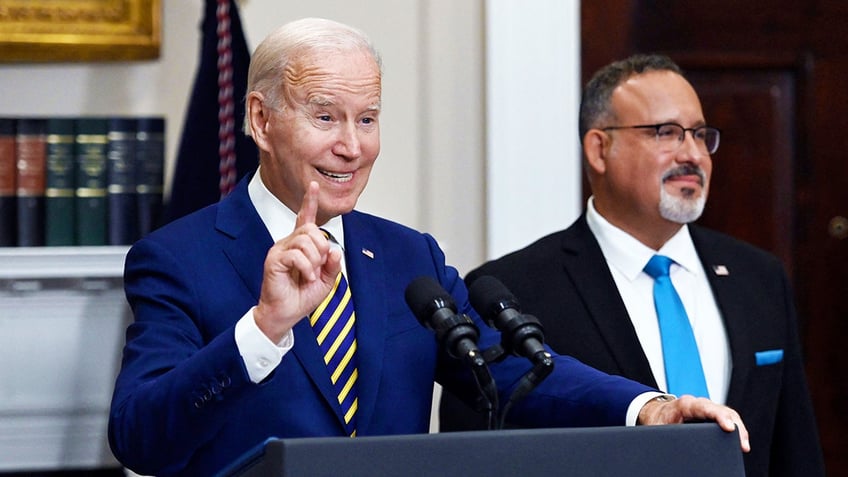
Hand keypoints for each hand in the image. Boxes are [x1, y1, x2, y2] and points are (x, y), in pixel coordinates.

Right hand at [254, 181, 342, 341]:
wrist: (285, 314)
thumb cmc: (301, 297)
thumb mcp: (326, 280)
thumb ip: (332, 264)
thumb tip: (334, 249)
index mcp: (301, 245)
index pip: (305, 218)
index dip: (310, 201)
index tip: (314, 185)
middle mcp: (288, 243)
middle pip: (311, 229)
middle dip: (322, 248)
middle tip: (319, 267)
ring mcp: (279, 250)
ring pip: (305, 241)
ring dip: (315, 260)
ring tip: (311, 275)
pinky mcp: (274, 260)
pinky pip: (296, 254)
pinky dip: (307, 268)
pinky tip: (306, 278)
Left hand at [637, 395, 749, 452]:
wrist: (656, 413)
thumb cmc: (658, 420)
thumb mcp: (659, 428)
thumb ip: (667, 435)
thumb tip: (673, 449)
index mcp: (685, 404)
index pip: (705, 408)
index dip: (719, 416)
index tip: (729, 428)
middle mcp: (698, 404)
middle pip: (722, 410)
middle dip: (735, 425)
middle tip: (742, 443)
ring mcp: (707, 408)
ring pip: (728, 414)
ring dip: (738, 428)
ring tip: (743, 445)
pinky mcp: (711, 415)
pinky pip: (726, 418)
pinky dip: (735, 428)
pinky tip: (739, 440)